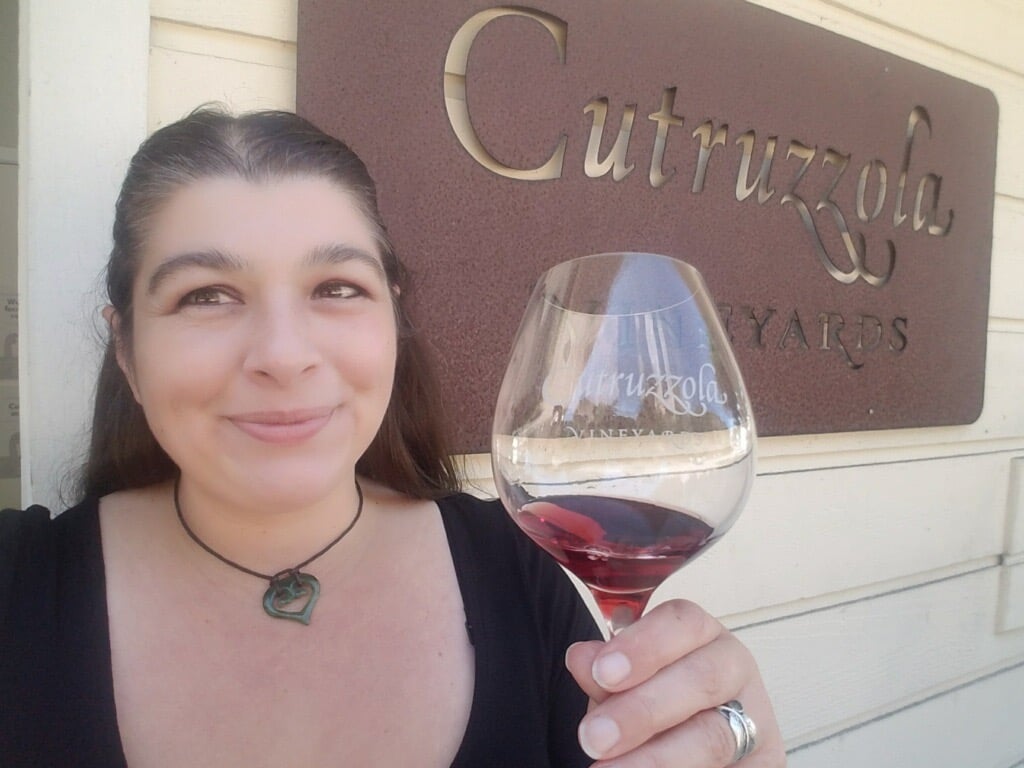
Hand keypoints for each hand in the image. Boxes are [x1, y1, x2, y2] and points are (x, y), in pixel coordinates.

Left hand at [565, 599, 785, 766]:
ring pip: (715, 736)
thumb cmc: (652, 707)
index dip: (643, 645)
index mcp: (703, 636)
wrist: (685, 755)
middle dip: (643, 710)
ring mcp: (758, 720)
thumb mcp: (623, 686)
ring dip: (658, 757)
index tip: (602, 673)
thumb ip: (605, 674)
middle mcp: (737, 669)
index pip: (684, 622)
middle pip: (703, 679)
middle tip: (593, 738)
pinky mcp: (766, 763)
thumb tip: (582, 659)